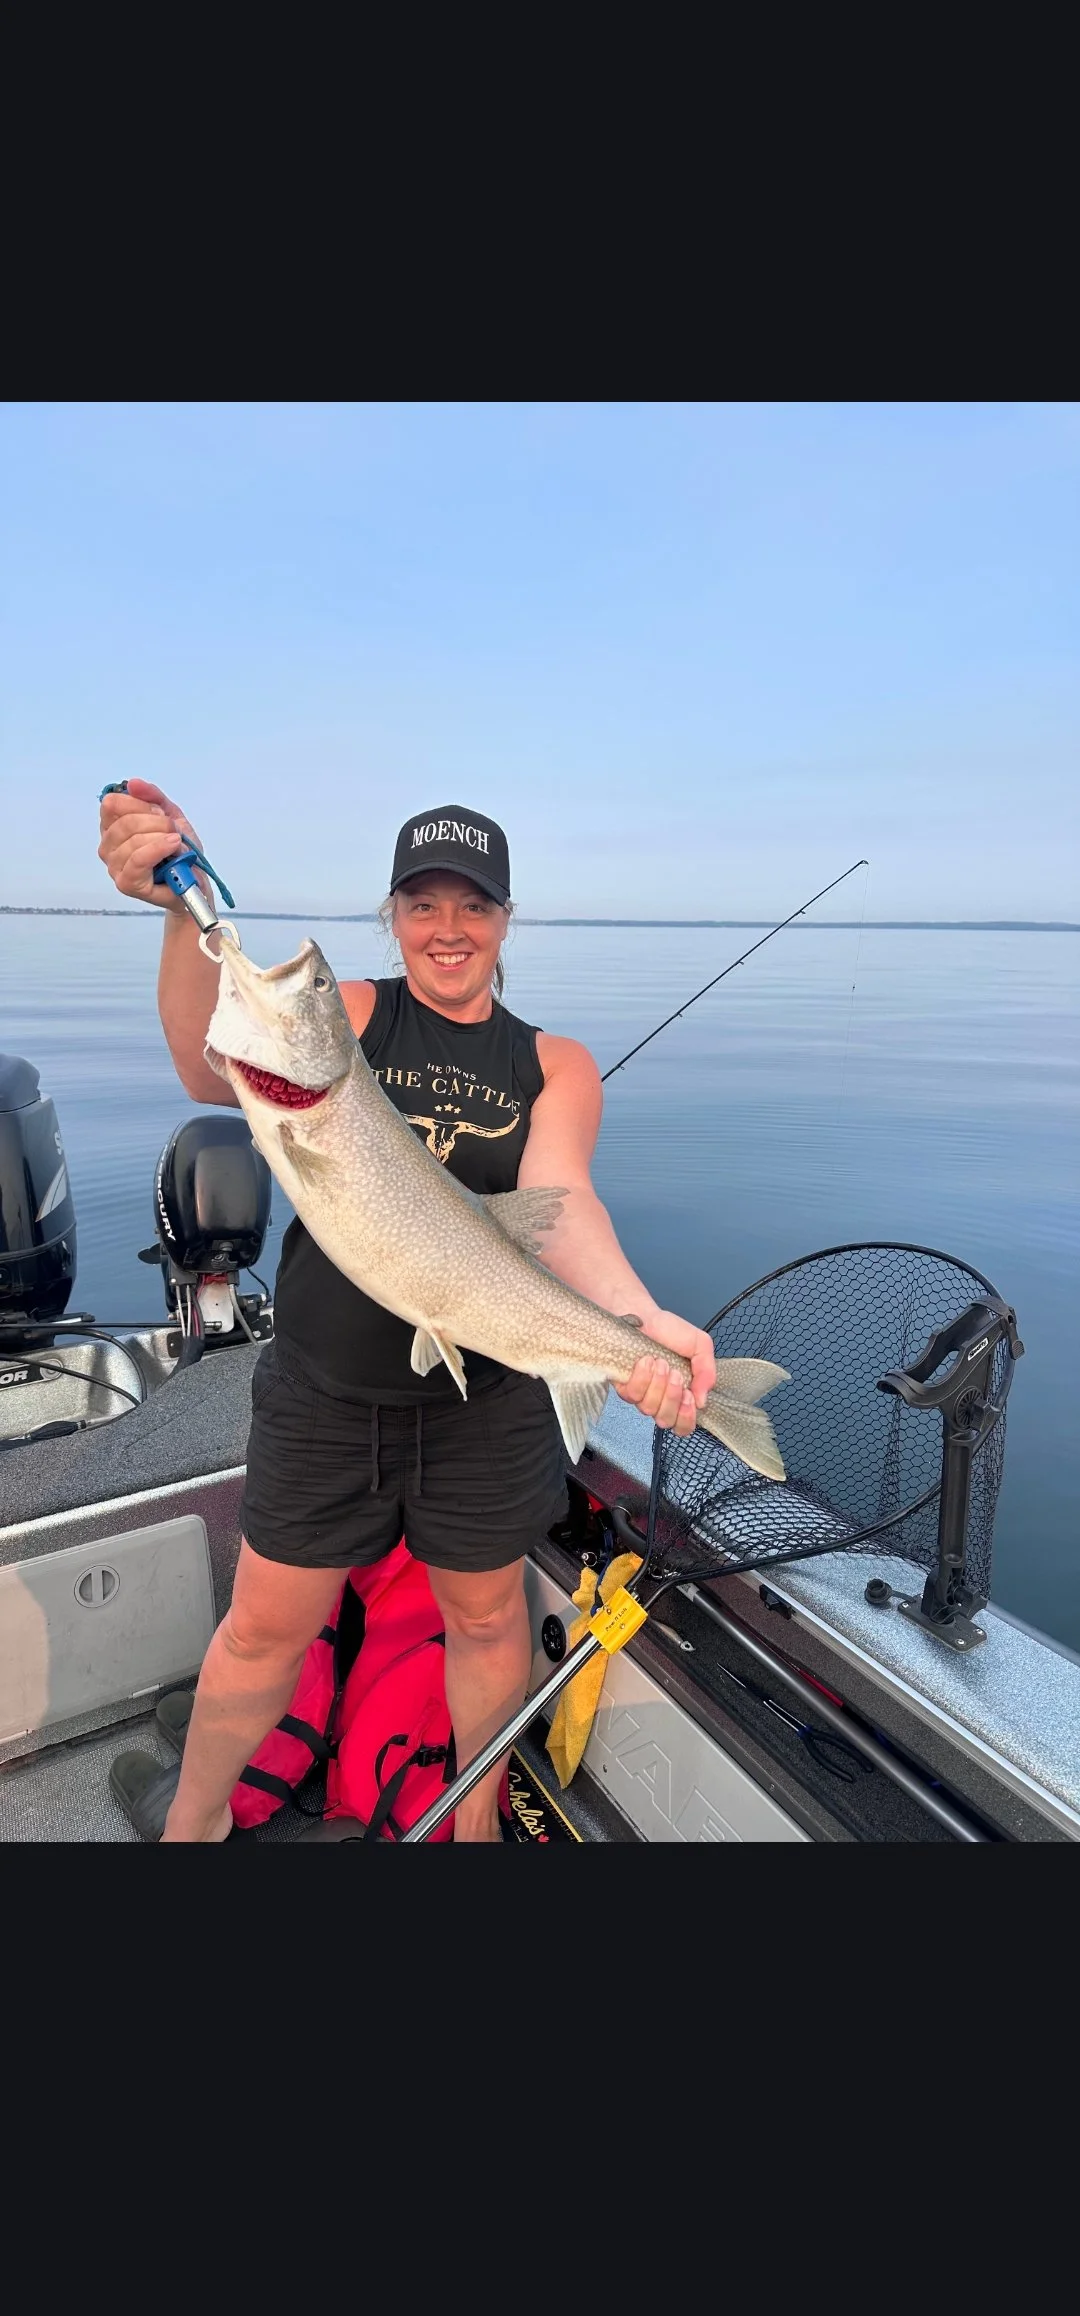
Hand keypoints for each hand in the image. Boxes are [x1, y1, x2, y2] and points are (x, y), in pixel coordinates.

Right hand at [97, 777, 205, 911]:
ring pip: (132, 839)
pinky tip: (173, 846)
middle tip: (173, 829)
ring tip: (176, 843)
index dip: (139, 803)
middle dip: (156, 821)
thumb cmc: (179, 851)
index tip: (159, 811)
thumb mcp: (170, 815)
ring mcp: (114, 866)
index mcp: (112, 827)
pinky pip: (138, 859)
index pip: (112, 804)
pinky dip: (159, 849)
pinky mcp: (126, 883)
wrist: (194, 881)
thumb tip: (133, 783)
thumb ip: (152, 796)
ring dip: (161, 836)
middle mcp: (108, 846)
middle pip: (125, 821)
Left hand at [614, 1309, 716, 1435]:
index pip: (684, 1425)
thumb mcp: (700, 1346)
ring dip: (658, 1385)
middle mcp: (661, 1399)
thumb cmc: (669, 1331)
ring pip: (650, 1409)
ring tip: (660, 1362)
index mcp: (681, 1394)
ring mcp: (641, 1395)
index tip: (689, 1395)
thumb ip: (707, 1372)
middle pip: (667, 1421)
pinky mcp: (624, 1387)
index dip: (687, 1417)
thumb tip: (702, 1401)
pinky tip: (646, 1361)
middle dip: (673, 1398)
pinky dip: (642, 1378)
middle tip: (676, 1374)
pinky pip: (633, 1395)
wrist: (643, 1316)